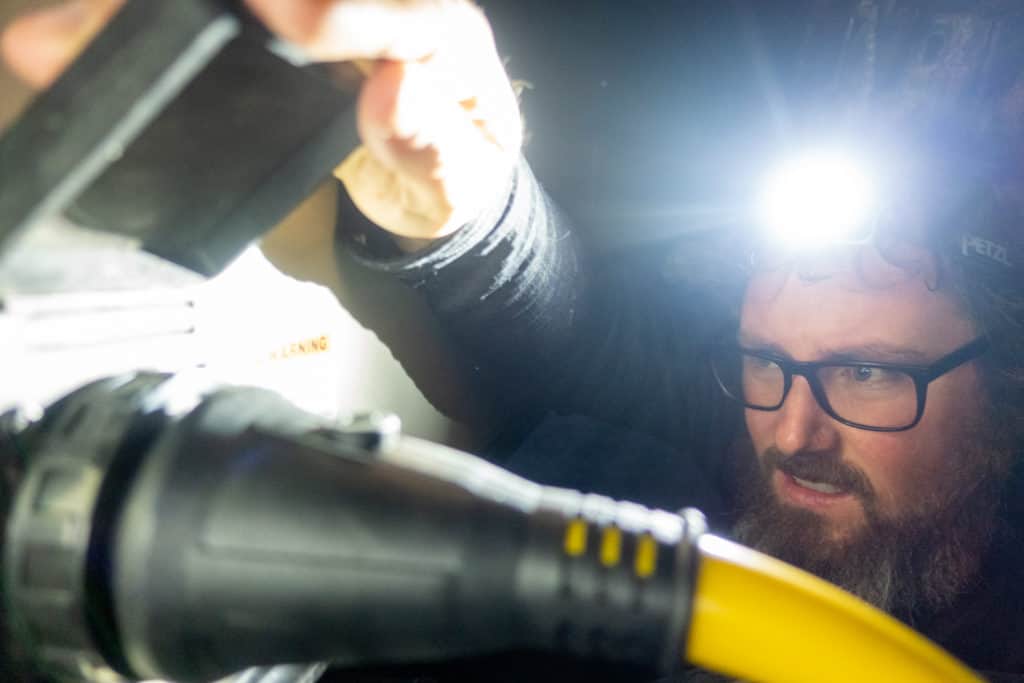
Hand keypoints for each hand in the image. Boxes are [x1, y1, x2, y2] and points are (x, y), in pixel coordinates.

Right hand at [1, 0, 521, 239]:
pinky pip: (223, 13)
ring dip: (168, 12)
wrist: (431, 187)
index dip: (328, 12)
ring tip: (75, 33)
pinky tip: (92, 34)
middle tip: (135, 17)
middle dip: (220, 3)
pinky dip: (162, 21)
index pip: (386, 8)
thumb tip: (392, 87)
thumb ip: (433, 145)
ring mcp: (328, 11)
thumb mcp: (457, 182)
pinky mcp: (285, 26)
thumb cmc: (449, 180)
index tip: (280, 18)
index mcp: (441, 34)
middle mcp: (386, 4)